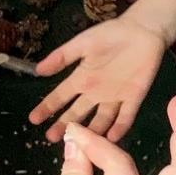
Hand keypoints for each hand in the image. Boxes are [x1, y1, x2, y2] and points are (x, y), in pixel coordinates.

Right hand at [31, 12, 173, 142]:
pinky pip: (126, 116)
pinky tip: (112, 138)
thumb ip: (62, 57)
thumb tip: (38, 70)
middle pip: (77, 113)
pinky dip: (119, 128)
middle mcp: (96, 92)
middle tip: (51, 138)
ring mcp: (115, 97)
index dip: (47, 108)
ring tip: (81, 144)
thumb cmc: (111, 34)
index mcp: (82, 78)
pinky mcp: (134, 97)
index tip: (33, 120)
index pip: (61, 96)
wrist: (142, 30)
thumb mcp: (83, 43)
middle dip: (64, 125)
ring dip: (91, 132)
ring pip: (100, 120)